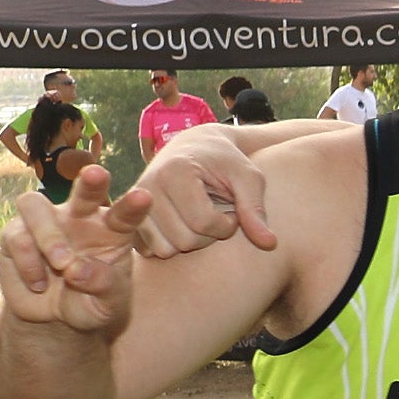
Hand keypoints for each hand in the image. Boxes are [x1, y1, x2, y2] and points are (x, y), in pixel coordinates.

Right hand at [0, 166, 141, 337]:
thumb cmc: (91, 302)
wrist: (54, 318)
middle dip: (90, 181)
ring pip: (36, 205)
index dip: (134, 205)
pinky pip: (17, 237)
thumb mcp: (108, 303)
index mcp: (113, 230)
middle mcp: (80, 218)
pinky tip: (39, 284)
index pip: (126, 214)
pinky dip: (29, 263)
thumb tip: (78, 270)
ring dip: (49, 235)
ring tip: (63, 264)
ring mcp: (46, 222)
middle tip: (97, 174)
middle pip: (84, 190)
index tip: (144, 196)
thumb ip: (103, 286)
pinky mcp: (16, 234)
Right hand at [114, 128, 276, 258]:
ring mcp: (132, 205)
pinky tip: (183, 227)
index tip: (233, 210)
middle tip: (217, 215)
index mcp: (175, 171)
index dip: (227, 224)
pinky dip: (170, 245)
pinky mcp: (128, 220)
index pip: (203, 222)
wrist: (195, 147)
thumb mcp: (248, 177)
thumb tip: (270, 244)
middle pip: (184, 240)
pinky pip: (150, 250)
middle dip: (209, 235)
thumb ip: (256, 208)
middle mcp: (146, 187)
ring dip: (190, 242)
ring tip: (200, 219)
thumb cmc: (227, 162)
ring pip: (166, 250)